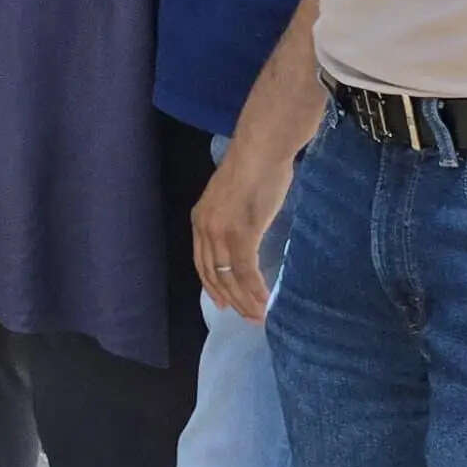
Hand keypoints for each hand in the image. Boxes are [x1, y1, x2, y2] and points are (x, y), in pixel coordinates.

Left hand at [191, 112, 306, 325]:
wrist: (261, 149)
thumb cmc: (255, 168)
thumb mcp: (233, 197)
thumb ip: (233, 218)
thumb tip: (246, 234)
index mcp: (201, 219)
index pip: (202, 261)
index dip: (213, 285)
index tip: (223, 302)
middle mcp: (205, 228)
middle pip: (213, 274)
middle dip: (231, 298)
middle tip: (248, 316)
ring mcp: (222, 232)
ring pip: (229, 276)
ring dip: (245, 299)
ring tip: (259, 314)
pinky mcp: (242, 233)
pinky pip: (246, 270)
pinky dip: (255, 288)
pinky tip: (265, 300)